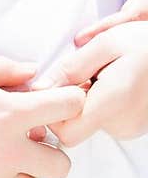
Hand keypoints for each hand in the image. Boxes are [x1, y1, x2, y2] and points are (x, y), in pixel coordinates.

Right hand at [0, 55, 85, 177]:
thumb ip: (4, 69)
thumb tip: (34, 72)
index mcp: (13, 113)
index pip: (70, 107)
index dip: (67, 102)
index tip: (55, 105)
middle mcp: (10, 151)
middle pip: (62, 165)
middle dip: (50, 152)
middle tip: (28, 144)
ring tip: (0, 165)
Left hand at [47, 21, 147, 145]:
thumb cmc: (146, 44)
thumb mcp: (106, 44)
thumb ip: (70, 68)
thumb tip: (39, 88)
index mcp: (113, 105)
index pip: (65, 133)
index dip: (54, 112)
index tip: (59, 86)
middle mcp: (122, 125)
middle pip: (75, 126)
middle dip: (70, 100)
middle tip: (85, 72)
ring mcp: (129, 128)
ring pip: (88, 120)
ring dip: (85, 98)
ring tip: (102, 73)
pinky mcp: (133, 125)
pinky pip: (104, 118)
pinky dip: (99, 101)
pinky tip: (110, 81)